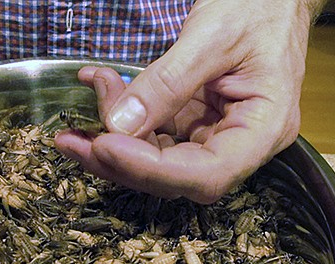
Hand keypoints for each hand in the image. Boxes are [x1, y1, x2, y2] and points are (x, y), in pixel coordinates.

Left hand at [56, 0, 322, 202]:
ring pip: (157, 158)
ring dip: (112, 143)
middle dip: (119, 161)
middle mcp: (240, 144)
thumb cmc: (258, 6)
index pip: (206, 172)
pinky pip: (154, 131)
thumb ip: (168, 82)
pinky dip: (123, 118)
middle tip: (71, 142)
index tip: (104, 144)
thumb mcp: (213, 36)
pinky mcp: (194, 122)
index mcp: (263, 129)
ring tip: (75, 122)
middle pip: (176, 175)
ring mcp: (215, 134)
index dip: (151, 169)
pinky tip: (101, 89)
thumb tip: (119, 126)